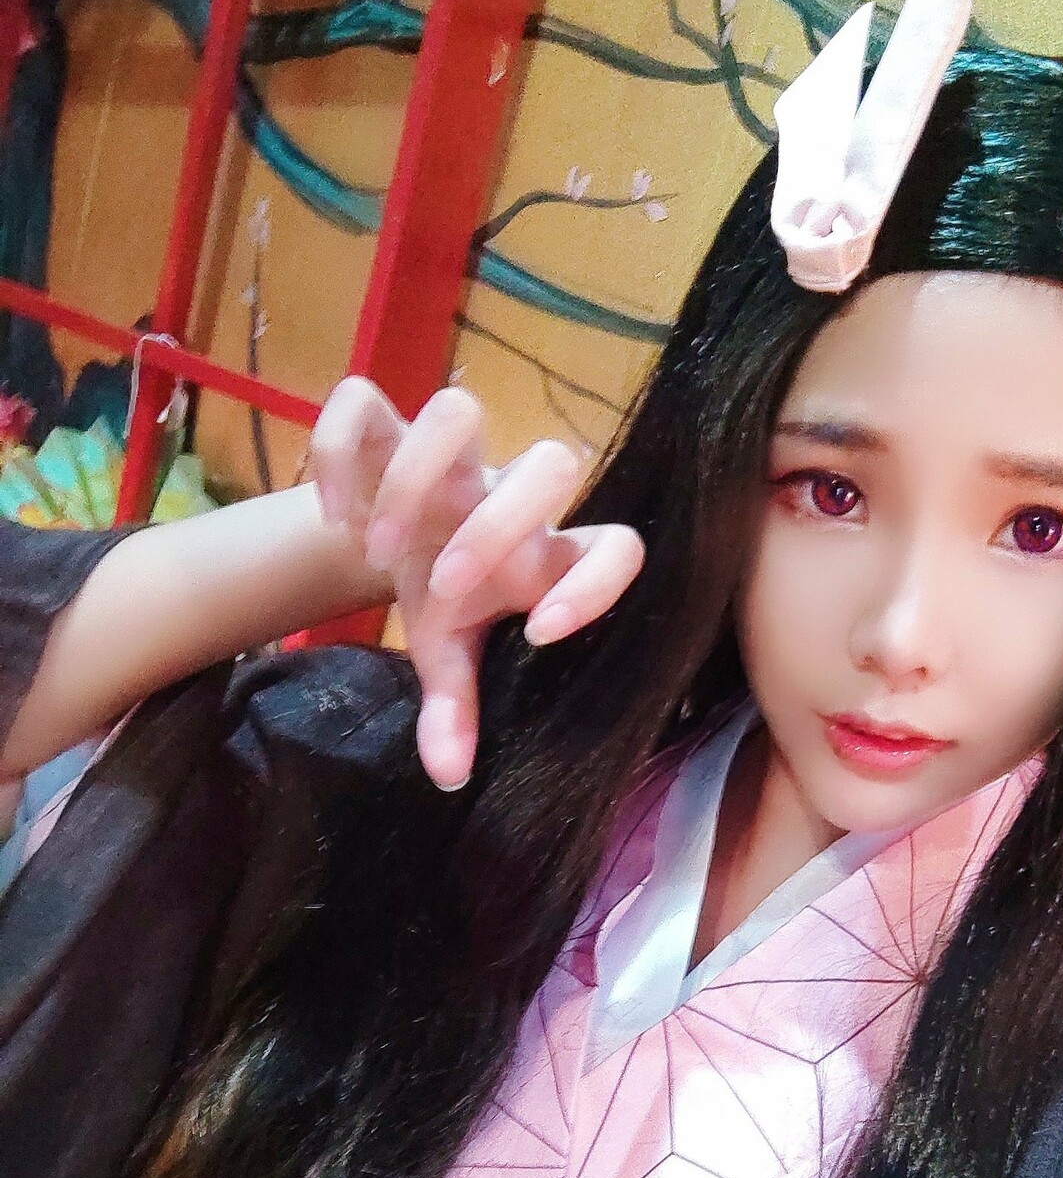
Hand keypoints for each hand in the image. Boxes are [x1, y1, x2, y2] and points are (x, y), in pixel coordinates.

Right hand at [308, 377, 643, 790]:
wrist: (389, 540)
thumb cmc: (444, 599)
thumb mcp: (448, 655)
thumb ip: (456, 709)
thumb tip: (448, 777)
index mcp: (546, 551)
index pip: (617, 546)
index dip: (596, 585)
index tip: (541, 633)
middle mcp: (509, 488)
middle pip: (550, 465)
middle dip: (494, 527)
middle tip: (438, 586)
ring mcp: (451, 450)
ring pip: (459, 411)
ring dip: (412, 481)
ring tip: (372, 549)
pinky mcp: (385, 422)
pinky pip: (365, 400)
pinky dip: (338, 448)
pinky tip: (331, 513)